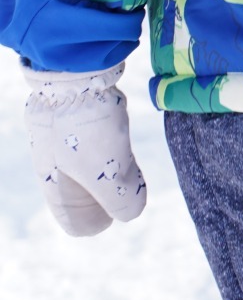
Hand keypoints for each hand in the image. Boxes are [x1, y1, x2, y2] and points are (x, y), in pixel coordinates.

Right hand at [22, 63, 146, 236]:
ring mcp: (64, 136)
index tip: (105, 224)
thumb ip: (121, 197)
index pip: (68, 214)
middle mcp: (55, 160)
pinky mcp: (76, 116)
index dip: (87, 223)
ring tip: (128, 180)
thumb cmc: (86, 129)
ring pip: (86, 163)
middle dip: (98, 200)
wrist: (76, 75)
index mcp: (54, 180)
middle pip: (76, 190)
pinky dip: (107, 150)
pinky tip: (122, 149)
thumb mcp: (108, 171)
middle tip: (119, 207)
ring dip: (107, 174)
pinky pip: (91, 140)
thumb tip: (131, 215)